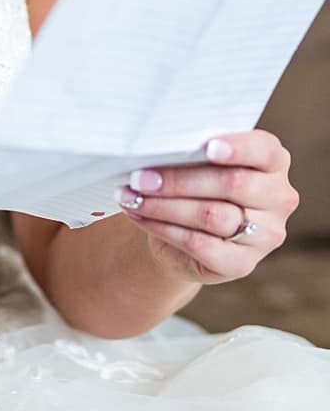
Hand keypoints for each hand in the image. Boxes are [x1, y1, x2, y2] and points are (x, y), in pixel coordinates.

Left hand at [117, 128, 297, 279]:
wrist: (185, 237)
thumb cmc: (194, 188)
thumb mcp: (197, 164)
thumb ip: (193, 153)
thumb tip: (158, 147)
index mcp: (273, 163)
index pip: (264, 151)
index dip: (237, 148)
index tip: (207, 146)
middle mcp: (278, 198)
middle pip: (232, 184)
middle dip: (180, 180)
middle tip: (140, 177)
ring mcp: (265, 235)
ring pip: (211, 215)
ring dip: (164, 205)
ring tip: (132, 197)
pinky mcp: (242, 264)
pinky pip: (199, 244)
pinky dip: (163, 229)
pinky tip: (140, 217)